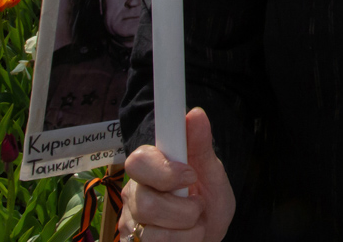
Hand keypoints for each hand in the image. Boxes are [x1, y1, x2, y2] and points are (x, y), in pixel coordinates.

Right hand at [120, 109, 234, 241]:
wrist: (208, 234)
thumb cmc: (208, 200)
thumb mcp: (212, 173)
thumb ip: (201, 146)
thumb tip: (196, 113)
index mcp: (151, 167)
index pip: (138, 161)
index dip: (164, 171)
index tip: (190, 176)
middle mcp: (134, 193)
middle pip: (147, 203)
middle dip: (184, 210)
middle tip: (198, 206)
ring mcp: (129, 222)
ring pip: (152, 233)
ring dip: (187, 232)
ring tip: (194, 224)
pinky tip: (183, 238)